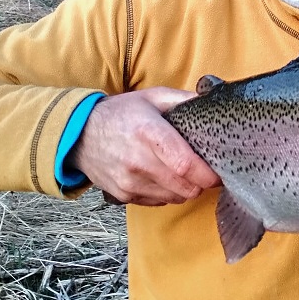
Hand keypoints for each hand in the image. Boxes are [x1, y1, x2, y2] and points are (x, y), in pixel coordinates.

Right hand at [68, 87, 220, 205]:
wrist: (79, 135)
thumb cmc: (122, 113)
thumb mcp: (152, 97)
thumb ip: (184, 99)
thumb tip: (213, 99)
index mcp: (149, 133)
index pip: (184, 164)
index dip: (207, 174)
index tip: (219, 172)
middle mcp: (138, 161)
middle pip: (184, 187)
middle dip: (201, 182)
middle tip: (205, 171)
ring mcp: (129, 181)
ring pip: (175, 197)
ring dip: (185, 189)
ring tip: (183, 172)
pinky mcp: (123, 195)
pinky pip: (159, 202)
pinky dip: (168, 194)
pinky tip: (163, 177)